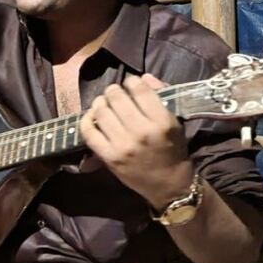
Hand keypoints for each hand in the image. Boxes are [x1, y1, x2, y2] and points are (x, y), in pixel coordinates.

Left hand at [79, 74, 192, 208]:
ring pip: (101, 111)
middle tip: (114, 94)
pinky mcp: (109, 157)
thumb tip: (143, 78)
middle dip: (114, 91)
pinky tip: (93, 117)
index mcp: (161, 121)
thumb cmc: (174, 151)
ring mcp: (123, 145)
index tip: (130, 84)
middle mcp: (141, 131)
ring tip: (103, 103)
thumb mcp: (175, 122)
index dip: (131, 82)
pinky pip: (89, 133)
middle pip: (116, 97)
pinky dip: (87, 120)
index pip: (139, 90)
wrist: (168, 185)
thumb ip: (161, 97)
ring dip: (100, 103)